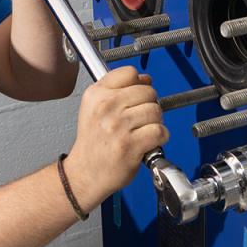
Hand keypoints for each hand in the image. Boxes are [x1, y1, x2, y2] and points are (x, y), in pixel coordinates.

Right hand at [64, 67, 168, 210]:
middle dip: (150, 104)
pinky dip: (161, 136)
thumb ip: (117, 89)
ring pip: (155, 110)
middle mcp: (106, 107)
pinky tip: (150, 141)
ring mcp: (118, 126)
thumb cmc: (93, 142)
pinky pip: (159, 131)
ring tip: (144, 130)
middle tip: (141, 118)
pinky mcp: (130, 145)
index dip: (139, 84)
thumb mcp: (94, 108)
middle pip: (148, 91)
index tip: (136, 97)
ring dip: (156, 122)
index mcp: (96, 94)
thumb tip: (146, 79)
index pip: (130, 73)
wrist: (85, 173)